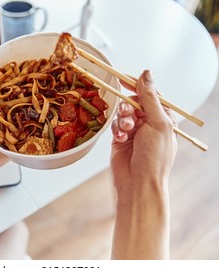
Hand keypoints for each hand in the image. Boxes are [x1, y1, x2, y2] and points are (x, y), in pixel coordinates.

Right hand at [110, 70, 177, 193]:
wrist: (138, 182)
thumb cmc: (155, 157)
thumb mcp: (157, 123)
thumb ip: (150, 98)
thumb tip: (146, 74)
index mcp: (163, 118)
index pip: (150, 94)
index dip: (137, 85)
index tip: (122, 78)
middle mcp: (148, 123)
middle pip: (133, 102)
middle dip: (128, 108)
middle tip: (128, 116)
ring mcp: (133, 131)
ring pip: (122, 113)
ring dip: (122, 121)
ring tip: (126, 132)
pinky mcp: (120, 139)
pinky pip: (114, 126)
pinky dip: (116, 131)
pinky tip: (120, 139)